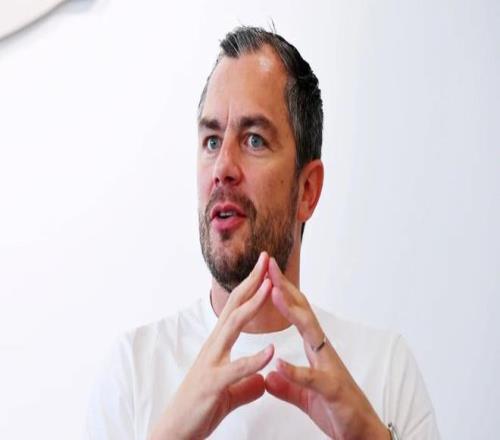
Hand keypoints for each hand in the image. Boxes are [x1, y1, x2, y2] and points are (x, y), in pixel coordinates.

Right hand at [150, 252, 274, 439]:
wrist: (175, 431)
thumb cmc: (199, 407)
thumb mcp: (229, 392)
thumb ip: (247, 381)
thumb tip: (263, 379)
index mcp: (219, 344)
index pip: (236, 308)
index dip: (251, 287)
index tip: (264, 269)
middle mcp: (214, 346)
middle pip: (234, 306)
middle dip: (252, 282)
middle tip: (265, 259)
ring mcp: (212, 363)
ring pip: (233, 327)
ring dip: (252, 305)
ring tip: (269, 287)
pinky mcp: (214, 384)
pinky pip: (236, 370)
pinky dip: (254, 359)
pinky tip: (271, 350)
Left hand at [264, 258, 389, 439]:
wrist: (362, 434)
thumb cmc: (336, 409)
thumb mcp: (305, 395)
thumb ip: (287, 384)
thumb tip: (269, 374)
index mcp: (314, 349)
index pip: (297, 314)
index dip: (282, 293)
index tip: (267, 274)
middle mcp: (323, 351)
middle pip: (303, 312)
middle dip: (285, 288)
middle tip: (269, 266)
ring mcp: (330, 368)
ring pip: (311, 333)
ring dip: (292, 312)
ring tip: (274, 293)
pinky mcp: (333, 391)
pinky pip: (313, 379)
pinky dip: (296, 371)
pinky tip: (278, 364)